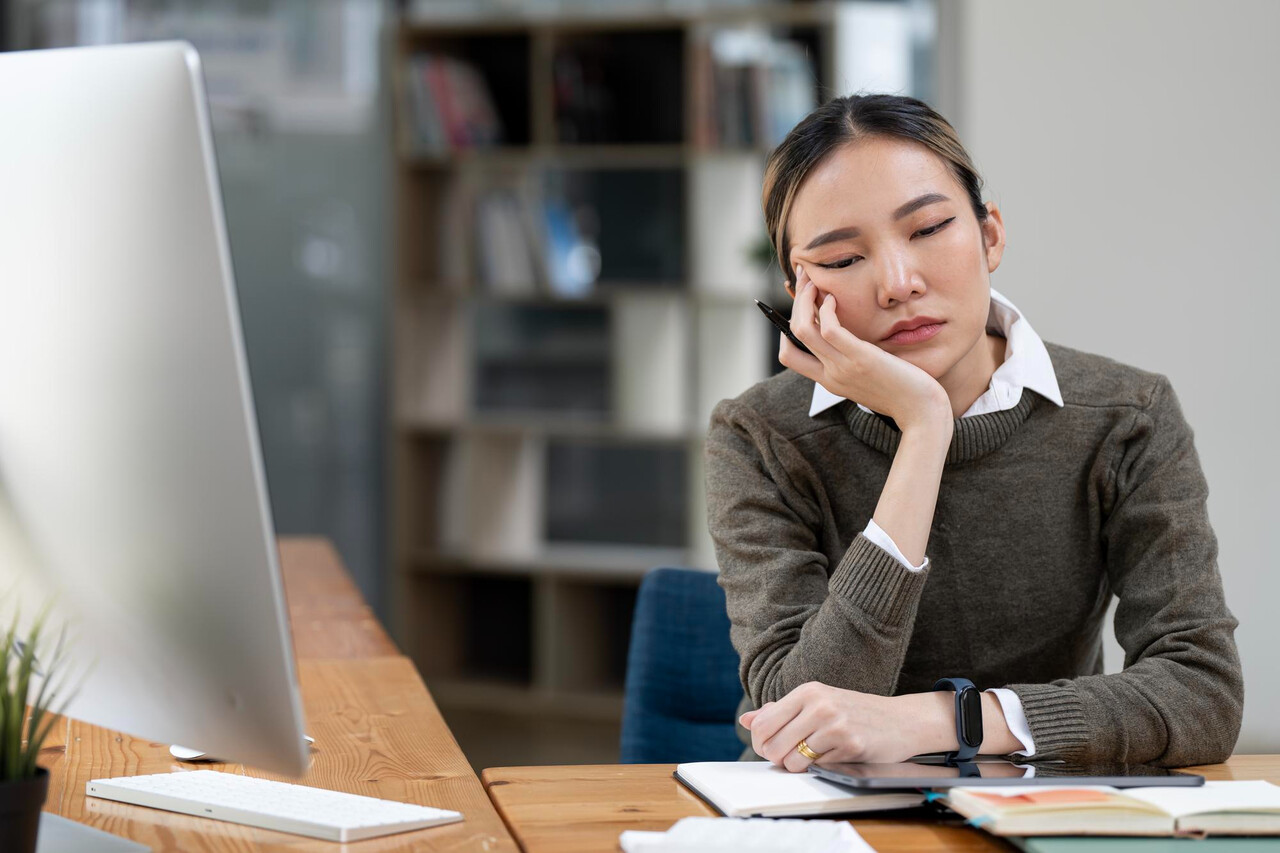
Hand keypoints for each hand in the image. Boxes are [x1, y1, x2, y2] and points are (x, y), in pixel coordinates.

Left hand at [739, 682, 952, 771]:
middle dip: (776, 759)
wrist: (902, 720)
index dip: (760, 744)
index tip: (771, 748)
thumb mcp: (818, 702)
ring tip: (814, 757)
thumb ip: (781, 711)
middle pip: (771, 745)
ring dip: (798, 767)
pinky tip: (834, 757)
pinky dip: (820, 768)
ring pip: (791, 761)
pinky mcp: (849, 745)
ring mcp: (834, 724)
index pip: (762, 724)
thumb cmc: (855, 712)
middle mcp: (818, 704)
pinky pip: (816, 768)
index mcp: (806, 691)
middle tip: (790, 758)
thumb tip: (747, 720)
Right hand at [780, 264, 949, 430]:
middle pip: (792, 336)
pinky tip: (836, 299)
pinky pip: (830, 328)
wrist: (922, 414)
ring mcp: (842, 367)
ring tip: (814, 282)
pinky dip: (827, 308)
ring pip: (803, 329)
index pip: (789, 355)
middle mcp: (830, 375)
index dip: (785, 329)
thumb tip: (855, 340)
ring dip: (805, 299)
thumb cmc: (905, 395)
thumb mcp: (872, 380)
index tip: (801, 306)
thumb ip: (857, 363)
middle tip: (804, 280)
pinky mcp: (860, 358)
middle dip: (794, 304)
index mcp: (830, 381)